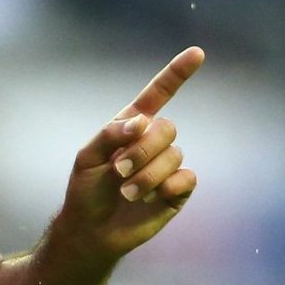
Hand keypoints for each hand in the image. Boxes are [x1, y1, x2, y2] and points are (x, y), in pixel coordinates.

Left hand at [53, 47, 204, 264]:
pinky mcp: (177, 190)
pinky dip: (166, 186)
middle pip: (167, 128)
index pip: (158, 95)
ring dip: (147, 174)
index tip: (197, 53)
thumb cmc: (86, 191)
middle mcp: (153, 143)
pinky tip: (150, 198)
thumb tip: (141, 121)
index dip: (177, 74)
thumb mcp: (87, 157)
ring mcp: (167, 166)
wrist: (92, 230)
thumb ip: (111, 134)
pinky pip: (187, 177)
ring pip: (174, 155)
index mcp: (131, 127)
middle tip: (119, 171)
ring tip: (127, 192)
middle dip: (142, 150)